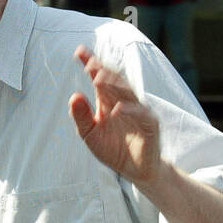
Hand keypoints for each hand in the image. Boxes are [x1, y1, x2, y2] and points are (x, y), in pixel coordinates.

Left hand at [68, 45, 161, 185]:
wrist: (136, 170)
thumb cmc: (114, 149)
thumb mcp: (91, 135)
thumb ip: (81, 117)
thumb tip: (74, 95)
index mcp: (108, 100)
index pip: (99, 77)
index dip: (91, 63)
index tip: (79, 52)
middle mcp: (124, 101)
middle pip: (114, 80)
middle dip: (102, 70)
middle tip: (90, 63)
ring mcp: (138, 110)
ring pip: (127, 92)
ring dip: (114, 85)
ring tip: (99, 79)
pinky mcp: (149, 124)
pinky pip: (140, 114)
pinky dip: (129, 110)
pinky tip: (116, 109)